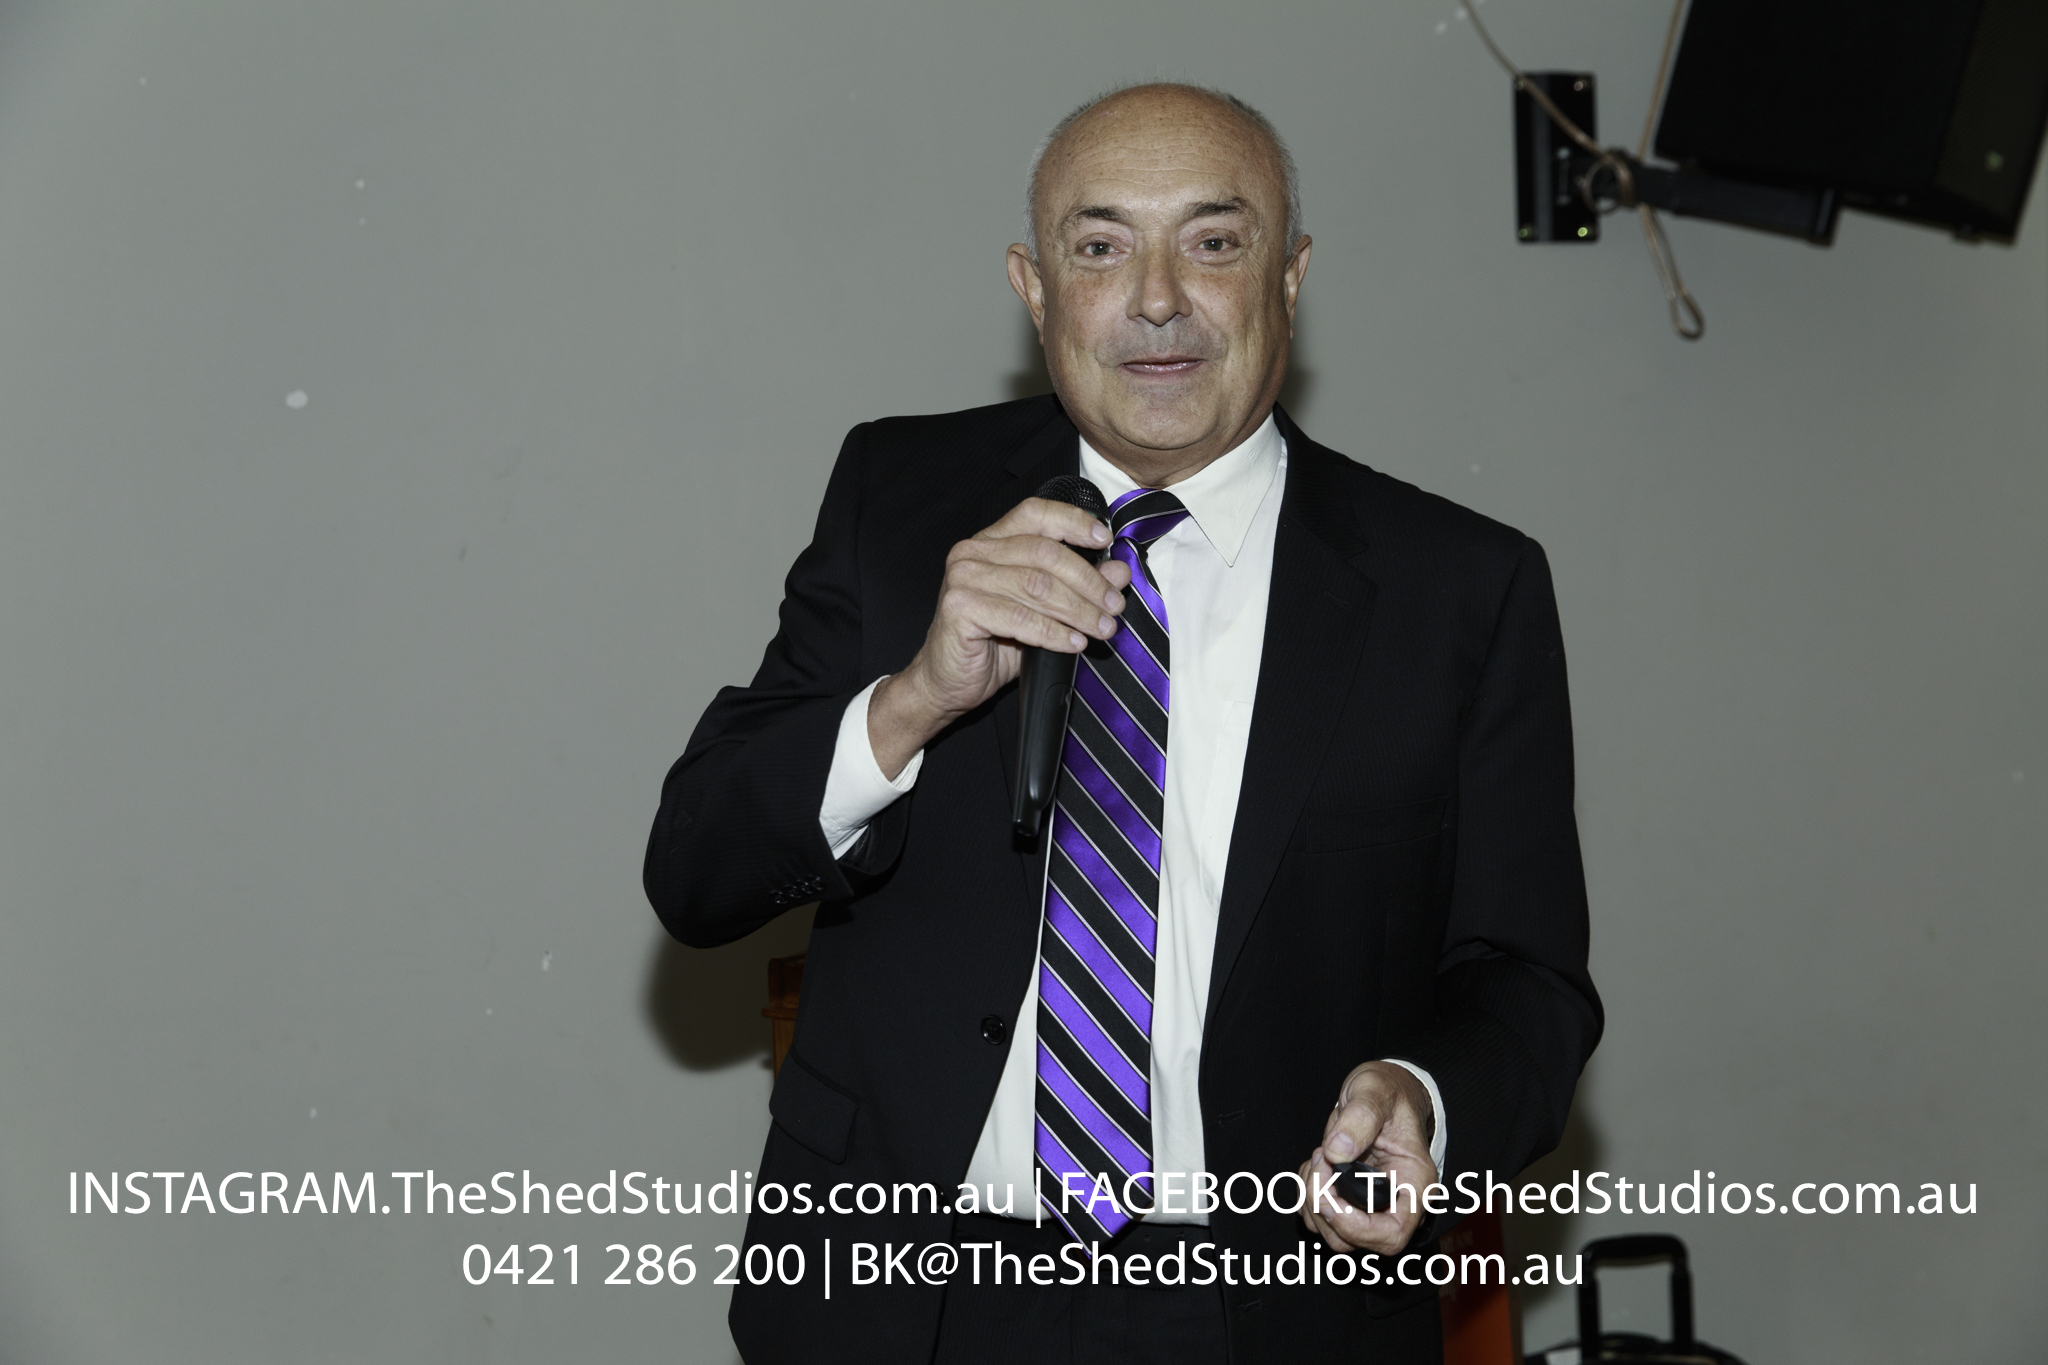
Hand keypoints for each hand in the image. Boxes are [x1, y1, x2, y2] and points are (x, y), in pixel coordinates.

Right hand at [869, 497, 1132, 777]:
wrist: (946, 682)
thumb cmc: (992, 644)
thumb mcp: (1044, 612)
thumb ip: (1079, 587)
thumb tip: (1118, 571)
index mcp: (992, 541)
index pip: (1036, 513)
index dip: (1074, 522)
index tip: (1105, 540)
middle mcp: (973, 552)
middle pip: (1045, 553)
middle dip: (1088, 581)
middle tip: (1114, 606)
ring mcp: (963, 578)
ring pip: (1037, 585)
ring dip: (1078, 610)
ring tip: (1102, 628)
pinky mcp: (959, 608)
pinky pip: (1019, 617)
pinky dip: (1053, 632)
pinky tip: (1073, 643)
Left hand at [1299, 1061, 1438, 1255]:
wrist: (1382, 1090)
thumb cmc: (1388, 1091)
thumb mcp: (1376, 1091)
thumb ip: (1361, 1117)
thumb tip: (1338, 1152)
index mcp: (1414, 1184)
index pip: (1392, 1234)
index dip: (1356, 1227)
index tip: (1330, 1199)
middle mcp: (1394, 1203)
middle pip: (1356, 1240)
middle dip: (1325, 1207)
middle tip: (1319, 1160)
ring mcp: (1370, 1205)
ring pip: (1333, 1233)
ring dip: (1312, 1200)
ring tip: (1318, 1156)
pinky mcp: (1348, 1200)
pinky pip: (1319, 1217)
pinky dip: (1306, 1195)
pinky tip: (1314, 1165)